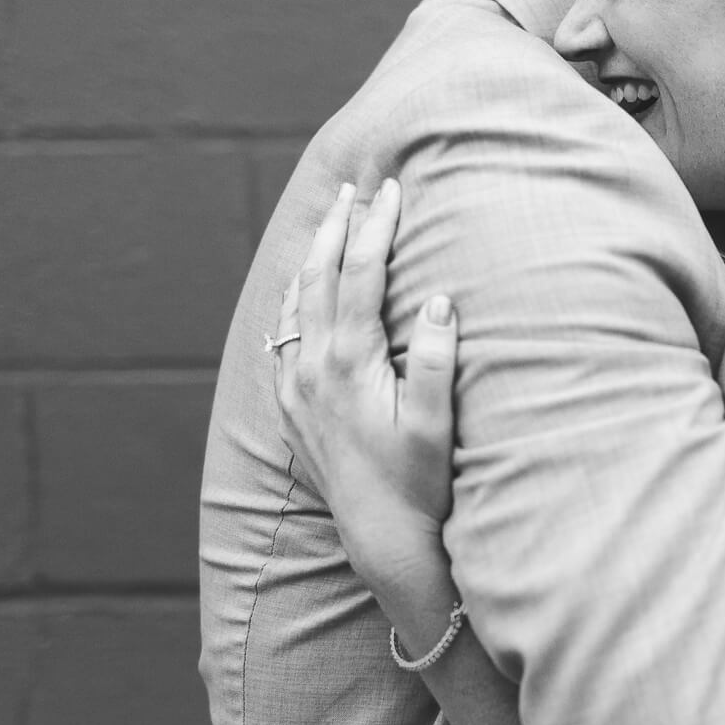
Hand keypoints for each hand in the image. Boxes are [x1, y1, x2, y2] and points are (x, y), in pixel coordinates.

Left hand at [273, 179, 459, 612]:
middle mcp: (312, 369)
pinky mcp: (290, 407)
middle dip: (337, 226)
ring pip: (295, 302)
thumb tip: (441, 300)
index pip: (360, 275)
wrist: (381, 537)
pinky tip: (301, 292)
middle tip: (354, 187)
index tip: (391, 189)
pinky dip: (294, 300)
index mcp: (349, 363)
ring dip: (312, 257)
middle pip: (319, 276)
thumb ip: (438, 360)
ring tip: (329, 223)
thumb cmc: (419, 483)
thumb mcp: (437, 424)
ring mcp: (295, 388)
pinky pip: (283, 337)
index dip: (376, 227)